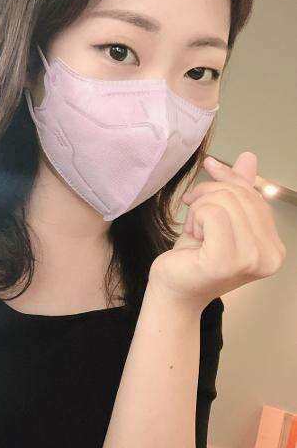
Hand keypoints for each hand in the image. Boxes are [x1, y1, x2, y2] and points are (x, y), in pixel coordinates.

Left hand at [148, 152, 286, 309]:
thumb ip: (236, 191)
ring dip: (199, 208)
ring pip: (225, 201)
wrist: (172, 290)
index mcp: (274, 247)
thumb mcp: (217, 218)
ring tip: (194, 229)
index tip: (209, 166)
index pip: (255, 196)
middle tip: (192, 211)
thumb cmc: (192, 258)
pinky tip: (193, 236)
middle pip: (240, 196)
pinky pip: (212, 213)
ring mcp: (252, 260)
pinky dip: (196, 217)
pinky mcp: (227, 261)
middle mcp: (270, 256)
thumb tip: (249, 157)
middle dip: (208, 194)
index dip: (229, 177)